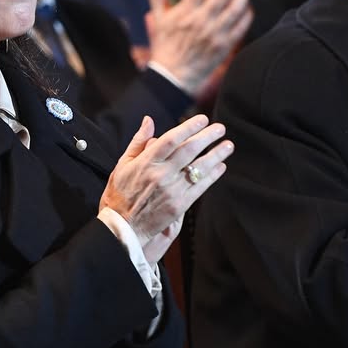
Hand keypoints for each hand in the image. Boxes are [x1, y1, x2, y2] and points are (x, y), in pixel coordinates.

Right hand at [100, 115, 233, 247]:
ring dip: (216, 155)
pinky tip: (220, 166)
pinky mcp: (179, 205)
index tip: (202, 119)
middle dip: (207, 137)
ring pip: (198, 168)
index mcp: (146, 162)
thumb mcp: (123, 164)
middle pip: (189, 151)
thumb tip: (148, 120)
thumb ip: (138, 141)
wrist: (122, 228)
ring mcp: (171, 190)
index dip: (189, 127)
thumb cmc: (119, 194)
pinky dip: (212, 175)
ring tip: (228, 145)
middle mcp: (160, 174)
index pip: (171, 139)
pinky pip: (200, 187)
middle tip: (220, 128)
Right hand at [146, 0, 252, 95]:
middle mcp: (201, 22)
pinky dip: (247, 13)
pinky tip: (247, 6)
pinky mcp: (225, 46)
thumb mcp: (158, 19)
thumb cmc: (165, 45)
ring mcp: (215, 34)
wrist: (173, 76)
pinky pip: (241, 26)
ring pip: (235, 8)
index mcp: (184, 12)